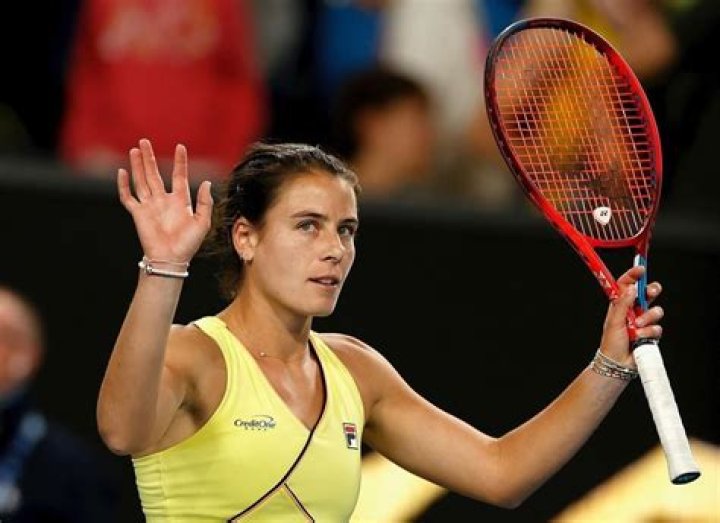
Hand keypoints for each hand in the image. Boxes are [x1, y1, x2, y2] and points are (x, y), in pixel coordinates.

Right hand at [117, 139, 212, 262]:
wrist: (171, 259)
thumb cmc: (188, 244)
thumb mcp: (203, 222)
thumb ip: (205, 203)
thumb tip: (208, 183)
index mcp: (180, 201)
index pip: (179, 176)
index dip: (180, 162)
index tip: (180, 147)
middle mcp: (163, 200)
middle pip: (155, 174)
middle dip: (150, 158)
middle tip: (145, 141)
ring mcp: (149, 206)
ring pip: (141, 181)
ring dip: (137, 166)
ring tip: (135, 150)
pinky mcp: (138, 214)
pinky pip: (129, 197)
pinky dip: (124, 185)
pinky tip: (122, 172)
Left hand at [599, 266, 662, 367]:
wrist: (617, 363)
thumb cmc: (611, 343)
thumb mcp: (614, 320)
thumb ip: (622, 304)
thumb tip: (631, 289)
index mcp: (620, 305)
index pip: (627, 286)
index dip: (633, 276)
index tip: (640, 269)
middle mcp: (632, 311)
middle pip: (646, 294)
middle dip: (651, 291)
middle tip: (650, 292)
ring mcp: (643, 322)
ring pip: (655, 311)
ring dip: (647, 319)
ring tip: (636, 328)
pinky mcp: (651, 333)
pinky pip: (657, 327)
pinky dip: (649, 332)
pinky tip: (640, 338)